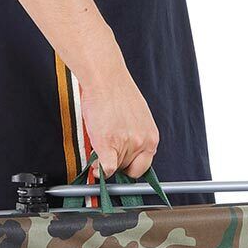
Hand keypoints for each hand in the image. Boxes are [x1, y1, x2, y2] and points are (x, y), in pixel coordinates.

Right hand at [79, 62, 159, 177]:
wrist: (105, 78)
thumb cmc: (118, 93)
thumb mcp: (139, 118)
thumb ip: (137, 137)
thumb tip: (129, 153)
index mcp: (152, 137)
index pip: (144, 167)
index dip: (130, 167)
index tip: (123, 165)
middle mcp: (142, 142)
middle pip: (129, 169)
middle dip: (118, 164)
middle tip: (109, 152)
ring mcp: (126, 145)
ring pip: (115, 168)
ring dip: (105, 161)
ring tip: (101, 142)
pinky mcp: (108, 145)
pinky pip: (106, 168)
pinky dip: (99, 170)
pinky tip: (95, 166)